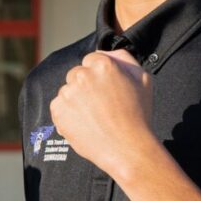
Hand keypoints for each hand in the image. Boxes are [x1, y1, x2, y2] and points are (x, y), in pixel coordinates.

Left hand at [49, 49, 155, 180]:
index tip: (105, 89)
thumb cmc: (138, 114)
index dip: (99, 75)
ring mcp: (68, 93)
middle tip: (100, 104)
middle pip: (76, 73)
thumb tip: (103, 52)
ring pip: (67, 90)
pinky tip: (84, 123)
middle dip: (85, 85)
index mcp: (103, 64)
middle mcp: (82, 75)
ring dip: (75, 99)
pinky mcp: (58, 110)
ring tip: (93, 116)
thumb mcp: (142, 79)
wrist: (127, 148)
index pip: (91, 59)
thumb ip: (123, 59)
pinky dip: (66, 113)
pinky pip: (58, 106)